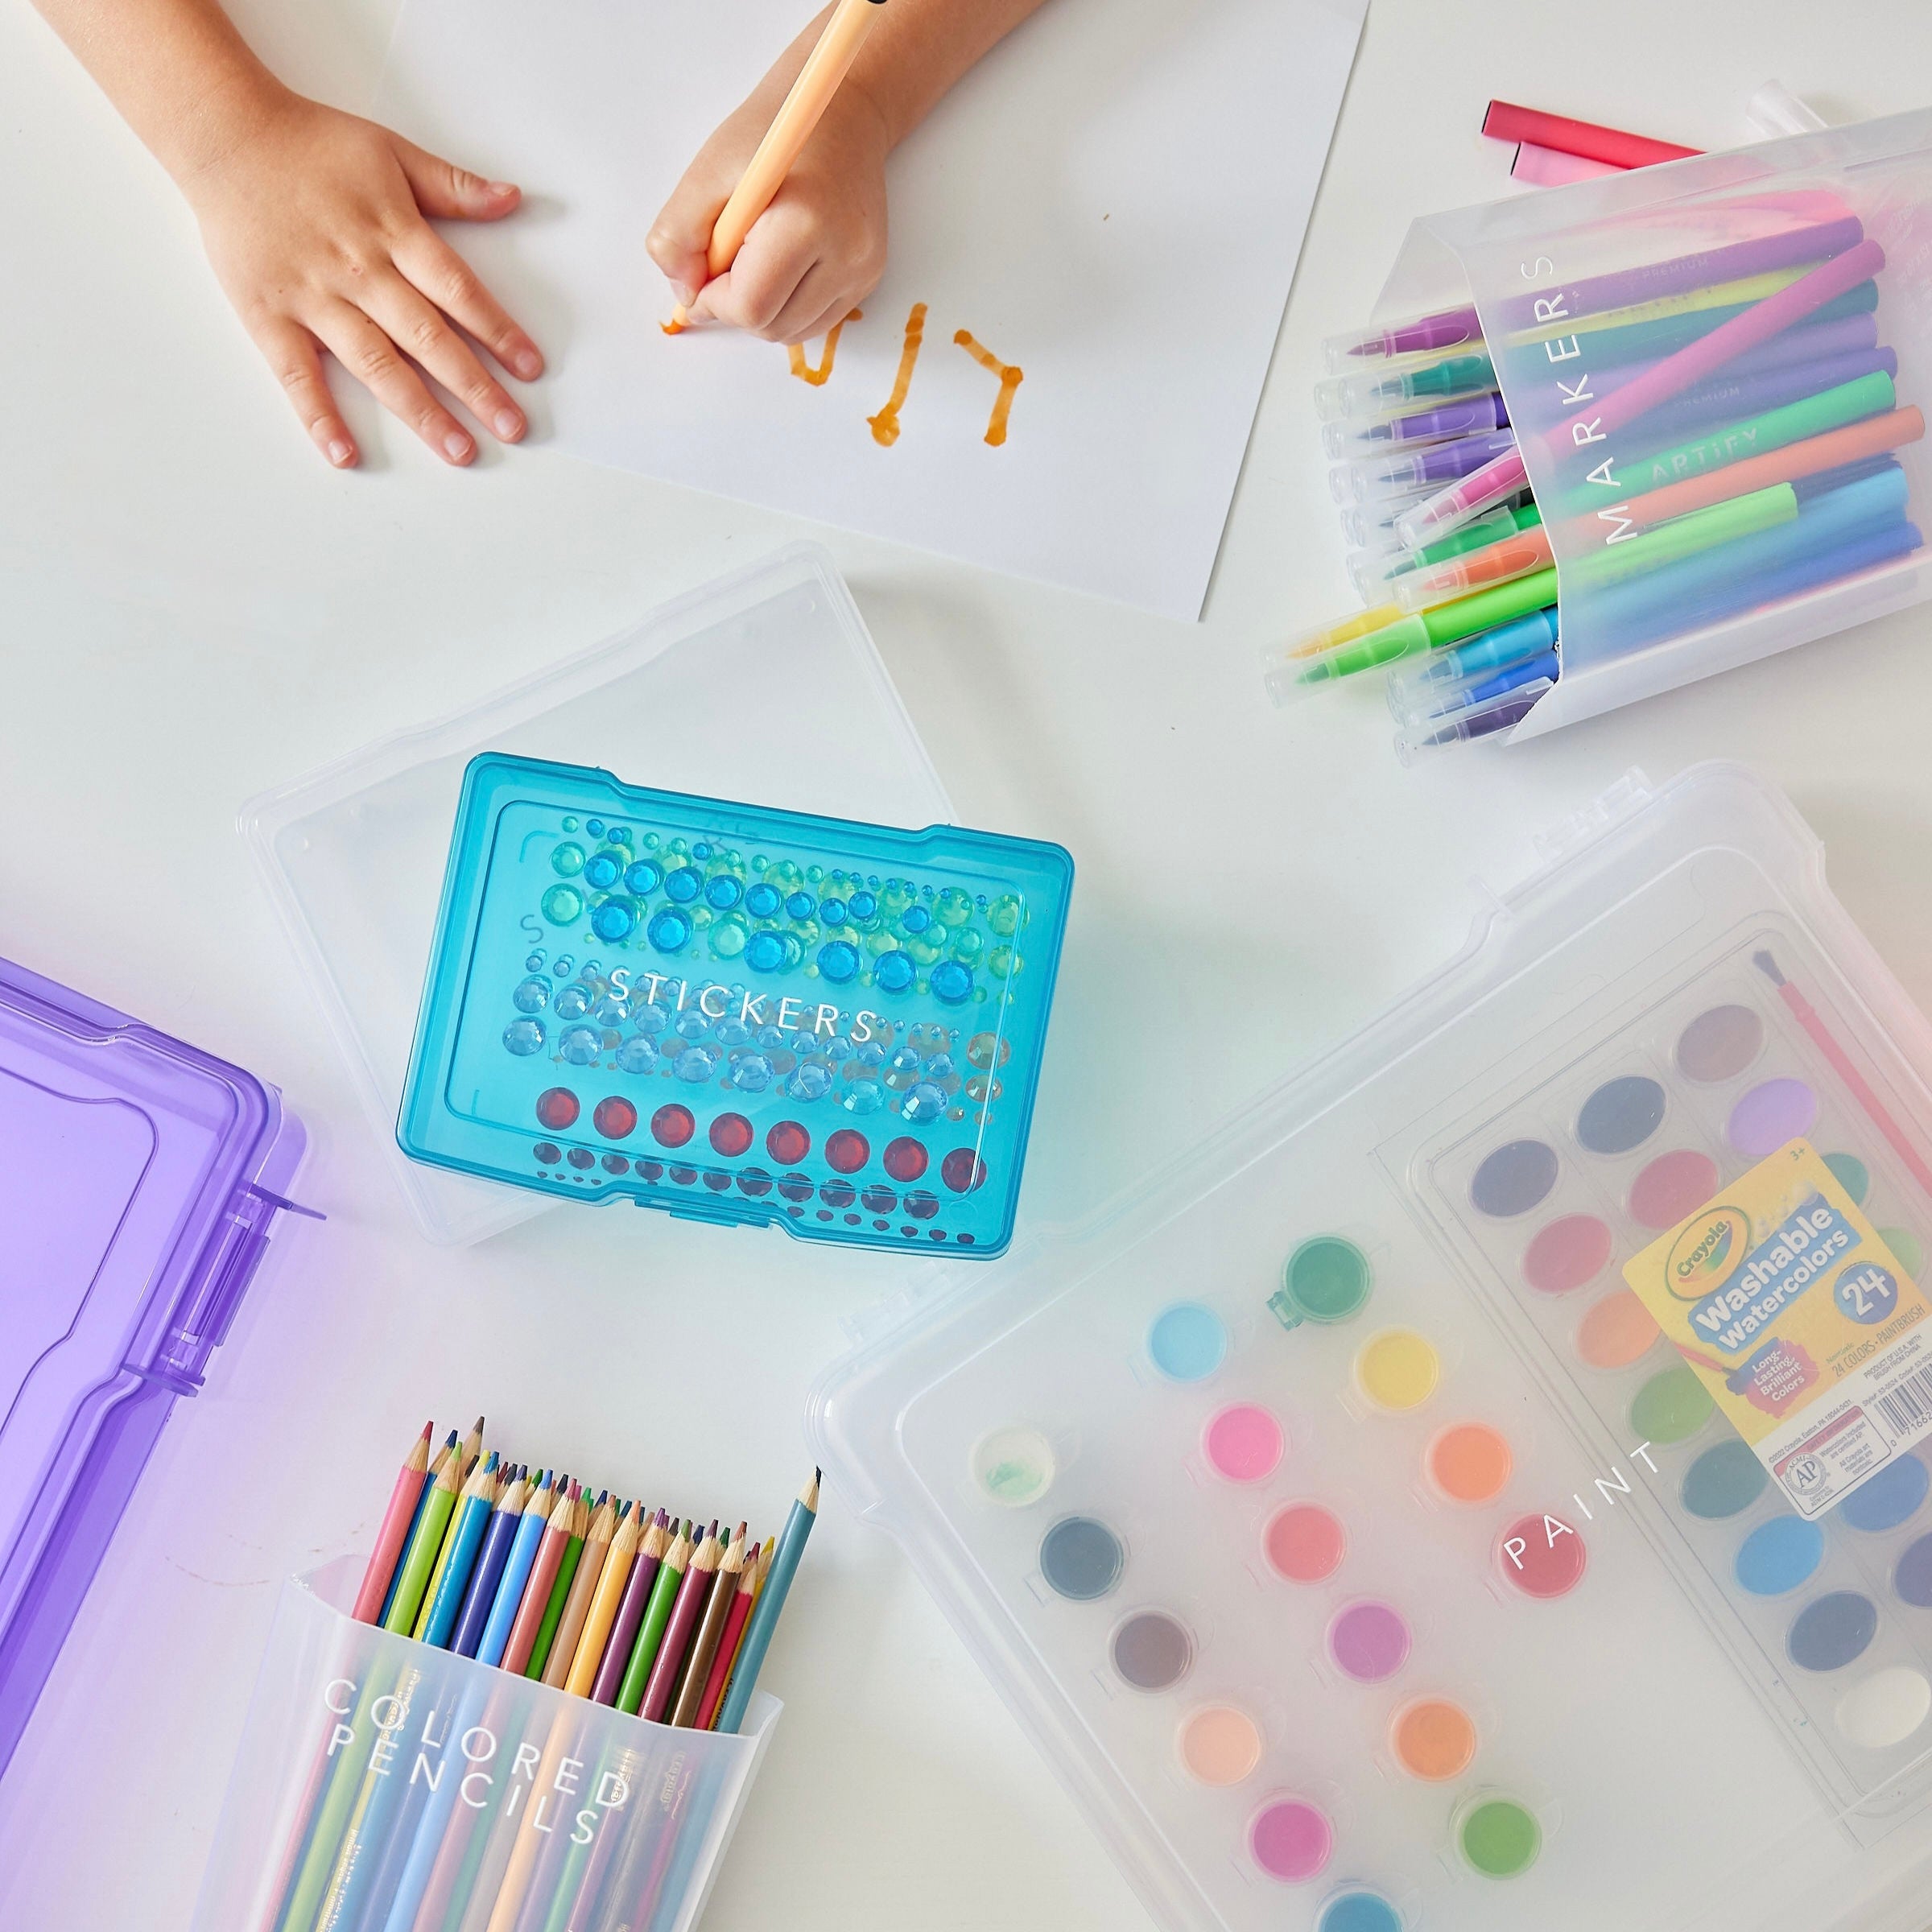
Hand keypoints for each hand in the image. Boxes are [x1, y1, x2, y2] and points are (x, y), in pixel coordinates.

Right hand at [182, 89, 542, 465]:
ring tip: (459, 450)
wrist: (225, 134)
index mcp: (393, 232)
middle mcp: (359, 271)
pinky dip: (318, 416)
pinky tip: (344, 455)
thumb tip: (511, 199)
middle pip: (427, 337)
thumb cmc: (311, 145)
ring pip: (376, 363)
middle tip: (513, 426)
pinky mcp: (269, 316)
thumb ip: (451, 186)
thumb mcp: (390, 150)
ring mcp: (313, 298)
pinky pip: (296, 374)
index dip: (497, 330)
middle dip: (475, 386)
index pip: (458, 290)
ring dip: (420, 411)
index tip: (530, 368)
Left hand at [648, 83, 889, 344]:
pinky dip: (786, 308)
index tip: (699, 274)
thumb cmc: (772, 135)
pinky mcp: (868, 278)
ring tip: (753, 258)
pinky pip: (815, 321)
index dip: (712, 301)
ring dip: (760, 311)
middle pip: (772, 328)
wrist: (839, 114)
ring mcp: (862, 271)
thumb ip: (678, 236)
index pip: (750, 306)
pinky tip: (778, 267)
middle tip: (725, 260)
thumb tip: (685, 294)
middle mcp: (846, 255)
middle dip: (735, 307)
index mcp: (806, 223)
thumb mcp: (706, 172)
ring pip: (793, 333)